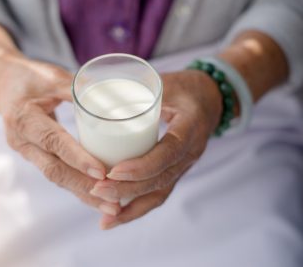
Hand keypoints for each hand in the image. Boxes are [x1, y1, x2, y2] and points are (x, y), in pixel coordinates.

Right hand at [0, 23, 120, 216]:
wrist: (3, 85)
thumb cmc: (28, 77)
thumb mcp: (50, 76)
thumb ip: (76, 87)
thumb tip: (109, 97)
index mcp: (24, 118)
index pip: (53, 142)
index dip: (78, 158)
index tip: (102, 173)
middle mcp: (22, 141)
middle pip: (55, 171)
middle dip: (85, 188)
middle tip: (114, 202)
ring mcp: (27, 152)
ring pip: (57, 178)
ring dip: (84, 194)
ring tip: (112, 207)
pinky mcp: (36, 156)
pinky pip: (57, 174)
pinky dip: (77, 186)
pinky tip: (97, 197)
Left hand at [90, 70, 222, 228]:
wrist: (211, 99)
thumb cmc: (185, 87)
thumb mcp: (166, 82)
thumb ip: (136, 88)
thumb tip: (91, 86)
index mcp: (191, 127)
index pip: (168, 153)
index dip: (142, 166)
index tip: (112, 171)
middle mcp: (191, 152)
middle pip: (161, 180)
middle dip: (127, 190)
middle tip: (97, 190)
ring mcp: (185, 165)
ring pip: (160, 194)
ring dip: (131, 208)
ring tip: (105, 220)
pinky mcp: (176, 171)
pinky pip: (159, 194)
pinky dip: (138, 207)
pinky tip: (117, 216)